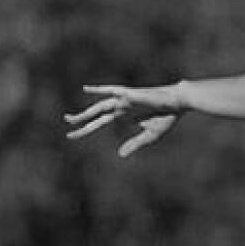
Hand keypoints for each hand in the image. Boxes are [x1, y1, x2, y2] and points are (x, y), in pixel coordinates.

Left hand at [64, 82, 186, 157]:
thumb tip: (120, 155)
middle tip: (67, 127)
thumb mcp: (150, 135)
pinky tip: (87, 90)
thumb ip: (134, 144)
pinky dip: (99, 90)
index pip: (100, 124)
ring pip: (100, 107)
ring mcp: (123, 100)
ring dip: (86, 113)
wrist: (177, 103)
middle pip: (95, 115)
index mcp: (123, 117)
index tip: (72, 136)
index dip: (86, 130)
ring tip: (70, 119)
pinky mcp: (129, 95)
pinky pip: (112, 91)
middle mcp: (119, 107)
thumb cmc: (166, 117)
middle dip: (81, 121)